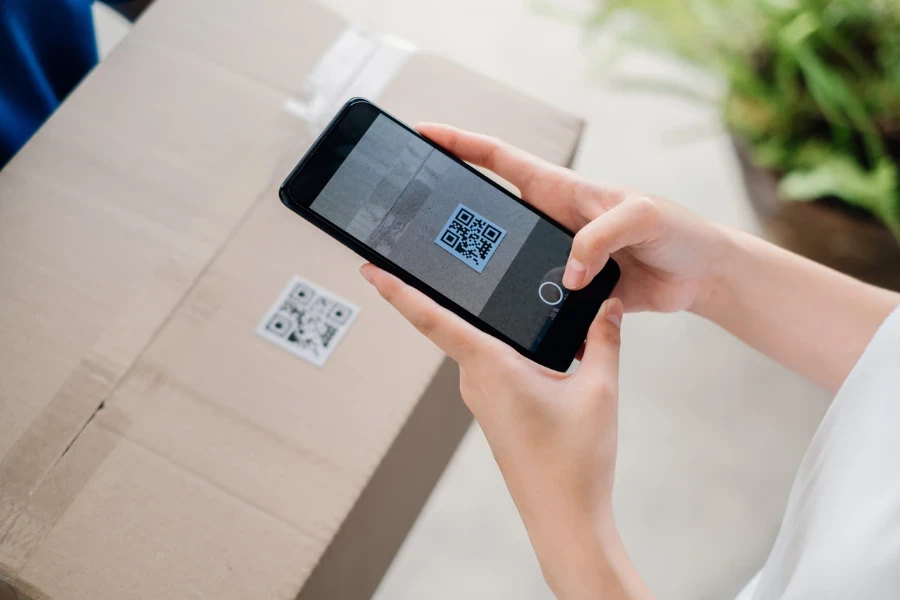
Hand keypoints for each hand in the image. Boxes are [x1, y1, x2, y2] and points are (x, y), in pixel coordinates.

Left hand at [360, 264, 651, 599]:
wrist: (566, 520)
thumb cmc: (575, 463)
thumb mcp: (599, 390)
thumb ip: (603, 339)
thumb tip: (608, 304)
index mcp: (491, 368)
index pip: (432, 319)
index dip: (398, 291)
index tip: (370, 269)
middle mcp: (476, 382)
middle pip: (454, 324)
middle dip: (450, 293)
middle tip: (451, 254)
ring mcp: (481, 399)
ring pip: (478, 346)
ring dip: (489, 323)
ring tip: (512, 291)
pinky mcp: (493, 412)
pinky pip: (491, 367)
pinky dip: (505, 347)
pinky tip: (533, 343)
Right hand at [416, 123, 727, 312]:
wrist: (700, 274)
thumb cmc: (679, 231)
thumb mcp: (643, 217)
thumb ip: (601, 236)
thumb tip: (567, 273)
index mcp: (563, 190)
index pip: (501, 159)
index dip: (461, 144)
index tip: (426, 135)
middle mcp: (553, 220)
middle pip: (492, 210)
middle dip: (455, 209)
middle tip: (418, 214)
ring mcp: (559, 256)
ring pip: (509, 259)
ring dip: (484, 266)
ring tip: (449, 275)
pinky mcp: (570, 290)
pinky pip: (536, 298)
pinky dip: (520, 307)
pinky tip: (504, 320)